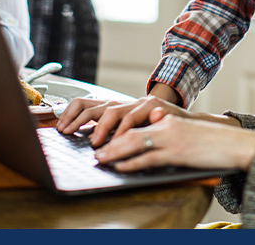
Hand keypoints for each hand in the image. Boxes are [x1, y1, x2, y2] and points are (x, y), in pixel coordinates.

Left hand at [56, 95, 189, 146]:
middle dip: (83, 121)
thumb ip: (114, 128)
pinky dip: (126, 138)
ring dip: (104, 130)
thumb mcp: (133, 125)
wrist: (192, 123)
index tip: (62, 128)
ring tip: (96, 144)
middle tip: (71, 134)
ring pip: (119, 115)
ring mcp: (145, 106)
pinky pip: (139, 128)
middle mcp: (131, 102)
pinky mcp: (160, 114)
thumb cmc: (159, 127)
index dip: (74, 113)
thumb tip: (88, 135)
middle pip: (102, 107)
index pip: (91, 103)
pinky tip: (120, 151)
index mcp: (121, 105)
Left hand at [94, 109, 254, 171]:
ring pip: (135, 141)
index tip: (102, 138)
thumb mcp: (186, 133)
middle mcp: (166, 122)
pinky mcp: (178, 151)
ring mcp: (171, 136)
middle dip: (109, 139)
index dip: (115, 129)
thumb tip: (148, 144)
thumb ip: (166, 133)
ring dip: (114, 151)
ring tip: (101, 159)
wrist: (238, 144)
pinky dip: (132, 163)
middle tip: (95, 150)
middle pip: (129, 128)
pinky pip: (149, 157)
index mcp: (167, 117)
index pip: (134, 120)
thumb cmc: (213, 142)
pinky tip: (122, 167)